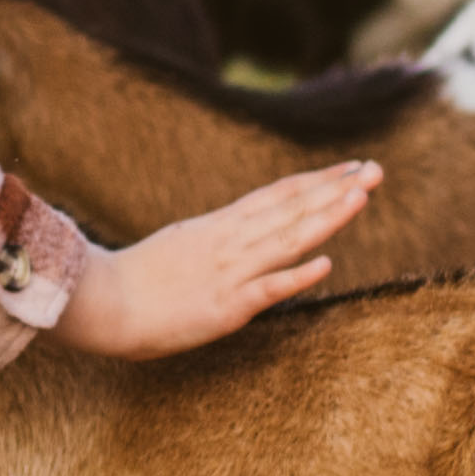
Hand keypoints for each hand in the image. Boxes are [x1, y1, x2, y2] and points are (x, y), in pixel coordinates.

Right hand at [50, 161, 374, 361]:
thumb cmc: (133, 281)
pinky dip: (296, 275)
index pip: (277, 196)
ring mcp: (229, 272)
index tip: (351, 168)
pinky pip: (265, 289)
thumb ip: (212, 240)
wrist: (98, 302)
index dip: (317, 181)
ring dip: (326, 217)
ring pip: (286, 239)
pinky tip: (326, 263)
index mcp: (218, 227)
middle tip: (376, 170)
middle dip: (336, 189)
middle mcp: (229, 242)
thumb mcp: (179, 246)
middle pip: (291, 209)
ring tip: (361, 197)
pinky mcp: (225, 306)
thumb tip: (237, 235)